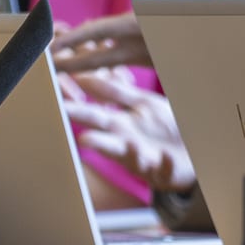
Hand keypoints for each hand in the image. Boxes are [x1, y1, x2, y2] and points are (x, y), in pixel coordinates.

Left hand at [50, 0, 218, 71]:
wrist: (237, 41)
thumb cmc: (213, 10)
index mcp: (144, 26)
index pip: (99, 33)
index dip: (71, 39)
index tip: (44, 46)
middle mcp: (141, 45)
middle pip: (94, 56)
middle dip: (65, 61)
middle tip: (36, 66)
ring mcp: (146, 55)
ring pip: (104, 61)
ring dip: (78, 61)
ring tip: (52, 61)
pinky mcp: (153, 58)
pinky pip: (119, 61)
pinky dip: (99, 58)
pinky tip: (88, 55)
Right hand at [63, 72, 196, 192]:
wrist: (189, 154)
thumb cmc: (158, 127)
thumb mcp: (138, 103)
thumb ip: (112, 90)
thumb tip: (83, 74)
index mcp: (119, 125)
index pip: (93, 115)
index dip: (75, 109)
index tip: (55, 104)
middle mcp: (127, 144)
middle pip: (106, 140)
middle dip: (94, 139)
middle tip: (79, 137)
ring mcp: (146, 159)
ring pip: (133, 158)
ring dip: (127, 154)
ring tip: (127, 149)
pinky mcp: (167, 170)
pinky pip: (165, 167)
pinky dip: (164, 164)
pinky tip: (164, 158)